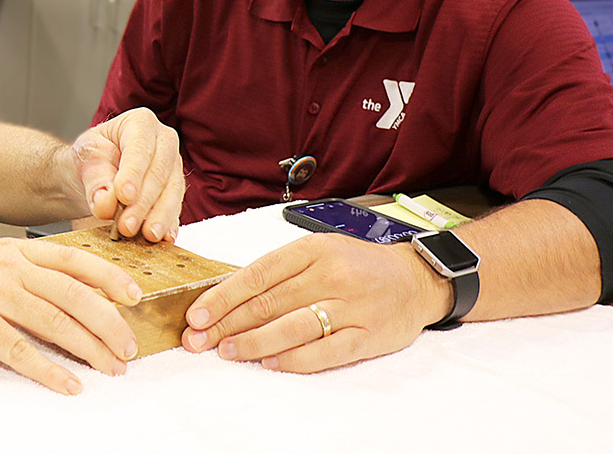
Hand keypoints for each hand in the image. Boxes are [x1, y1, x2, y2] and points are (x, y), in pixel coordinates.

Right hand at [0, 238, 143, 394]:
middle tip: (128, 347)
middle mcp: (10, 265)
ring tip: (109, 368)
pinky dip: (48, 369)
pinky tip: (68, 383)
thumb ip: (25, 273)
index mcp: (16, 250)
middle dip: (108, 321)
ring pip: (55, 321)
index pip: (75, 259)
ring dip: (88, 348)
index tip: (134, 295)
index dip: (109, 277)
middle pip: (74, 293)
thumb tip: (68, 295)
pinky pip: (20, 348)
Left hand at [71, 108, 183, 241]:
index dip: (133, 173)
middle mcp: (163, 141)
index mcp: (140, 123)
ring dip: (159, 215)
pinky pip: (176, 206)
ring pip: (172, 191)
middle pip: (159, 172)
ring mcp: (173, 165)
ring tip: (147, 235)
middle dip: (143, 201)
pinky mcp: (175, 189)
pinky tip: (165, 237)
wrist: (92, 172)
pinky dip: (169, 223)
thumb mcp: (84, 160)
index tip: (124, 196)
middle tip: (127, 225)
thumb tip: (106, 202)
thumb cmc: (90, 158)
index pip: (139, 148)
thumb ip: (95, 179)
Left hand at [180, 233, 450, 372]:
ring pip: (292, 327)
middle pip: (269, 302)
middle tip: (199, 340)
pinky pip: (325, 351)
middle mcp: (331, 274)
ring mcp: (351, 305)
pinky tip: (270, 363)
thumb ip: (278, 273)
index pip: (257, 274)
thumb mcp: (317, 253)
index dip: (223, 296)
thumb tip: (228, 299)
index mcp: (312, 249)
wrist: (415, 278)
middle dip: (227, 323)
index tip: (197, 314)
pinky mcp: (368, 334)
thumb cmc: (356, 265)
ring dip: (253, 342)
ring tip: (227, 351)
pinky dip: (294, 359)